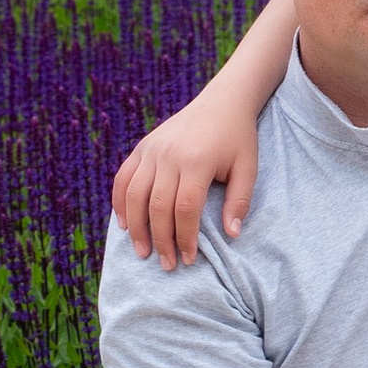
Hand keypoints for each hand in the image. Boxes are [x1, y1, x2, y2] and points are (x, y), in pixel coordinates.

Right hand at [113, 90, 259, 270]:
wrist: (222, 102)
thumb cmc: (238, 139)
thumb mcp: (248, 168)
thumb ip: (240, 201)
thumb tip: (231, 235)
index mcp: (197, 160)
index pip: (185, 208)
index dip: (185, 237)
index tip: (189, 258)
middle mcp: (169, 155)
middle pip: (157, 206)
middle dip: (161, 240)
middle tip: (167, 265)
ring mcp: (152, 150)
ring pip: (134, 195)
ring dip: (136, 227)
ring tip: (142, 252)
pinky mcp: (142, 147)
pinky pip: (123, 178)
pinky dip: (119, 202)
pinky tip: (125, 224)